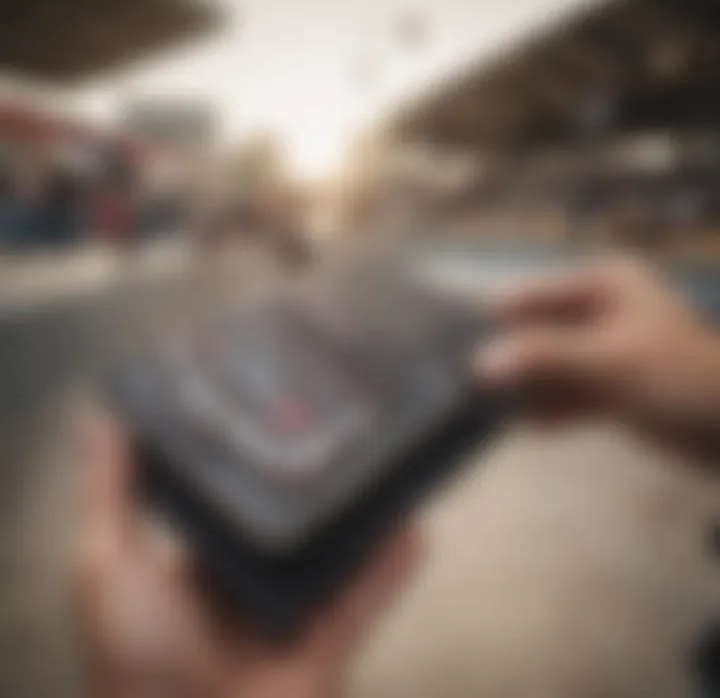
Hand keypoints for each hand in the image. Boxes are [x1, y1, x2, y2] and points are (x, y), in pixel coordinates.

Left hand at [75, 415, 422, 697]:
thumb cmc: (135, 659)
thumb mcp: (107, 565)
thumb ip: (108, 494)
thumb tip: (102, 418)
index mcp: (201, 560)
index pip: (235, 495)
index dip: (254, 453)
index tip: (274, 402)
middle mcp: (250, 581)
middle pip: (295, 518)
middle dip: (318, 476)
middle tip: (343, 421)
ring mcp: (294, 611)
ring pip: (339, 552)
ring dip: (365, 515)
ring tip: (389, 462)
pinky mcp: (330, 641)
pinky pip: (369, 596)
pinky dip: (394, 567)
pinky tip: (416, 526)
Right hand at [477, 257, 719, 443]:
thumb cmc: (677, 377)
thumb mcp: (607, 361)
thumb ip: (544, 358)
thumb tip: (480, 362)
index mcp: (606, 286)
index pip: (536, 293)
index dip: (500, 314)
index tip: (456, 333)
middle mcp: (603, 311)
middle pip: (543, 331)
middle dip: (513, 356)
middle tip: (468, 377)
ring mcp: (609, 351)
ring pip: (556, 365)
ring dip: (532, 387)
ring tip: (492, 406)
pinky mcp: (616, 387)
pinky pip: (573, 393)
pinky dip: (556, 409)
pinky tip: (532, 428)